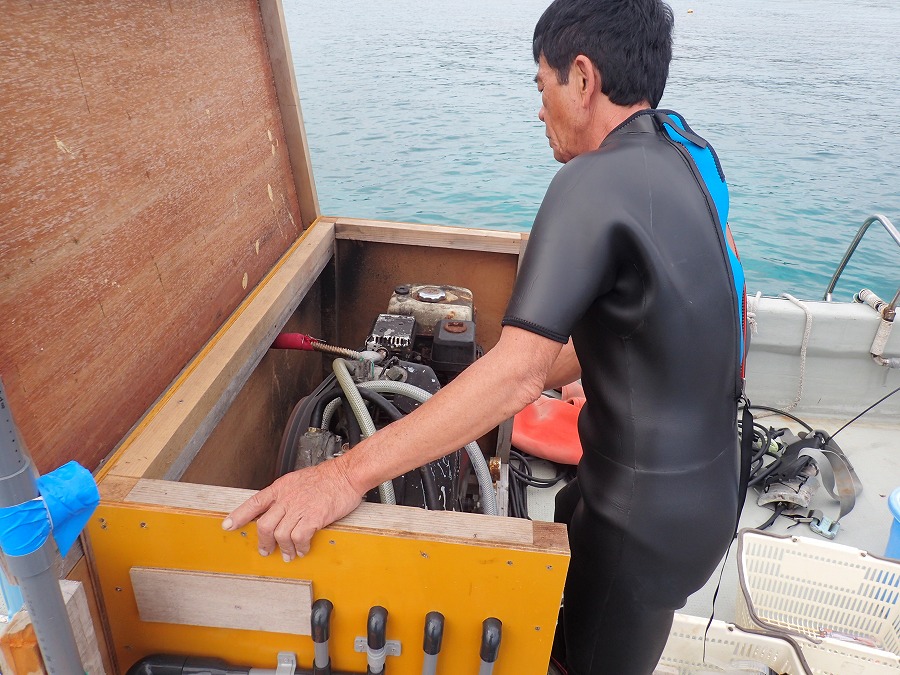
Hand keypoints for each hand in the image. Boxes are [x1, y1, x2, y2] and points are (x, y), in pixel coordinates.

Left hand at [222, 457, 363, 560]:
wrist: (347, 474)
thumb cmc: (327, 477)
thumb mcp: (298, 480)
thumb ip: (286, 495)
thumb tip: (278, 511)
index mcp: (281, 488)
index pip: (254, 502)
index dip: (238, 515)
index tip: (227, 526)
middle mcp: (287, 498)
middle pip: (264, 525)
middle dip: (263, 542)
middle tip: (266, 550)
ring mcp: (300, 508)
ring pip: (280, 534)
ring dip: (283, 548)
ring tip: (288, 554)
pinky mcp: (314, 517)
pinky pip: (299, 538)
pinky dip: (299, 547)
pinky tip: (303, 548)